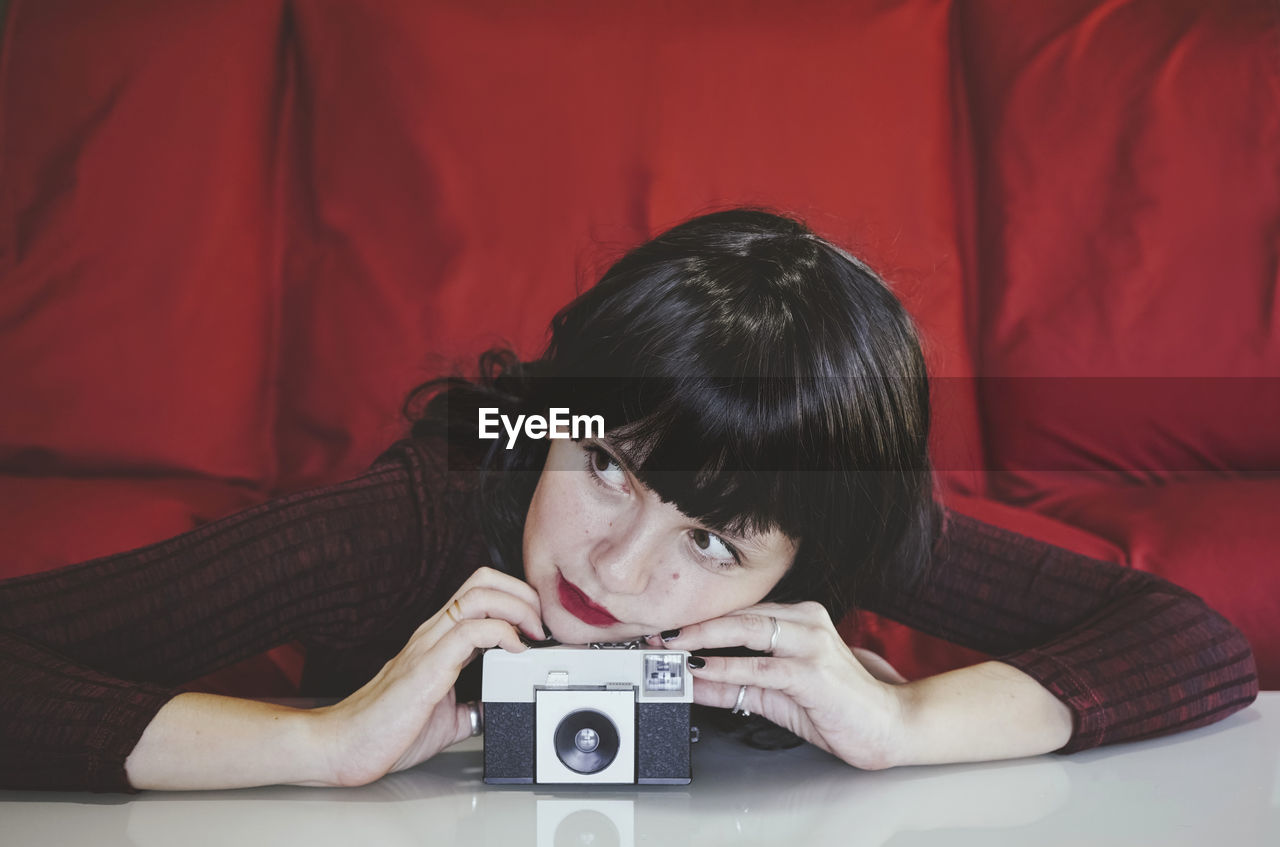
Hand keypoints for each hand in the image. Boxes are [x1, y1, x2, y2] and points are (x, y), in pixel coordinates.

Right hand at [310, 567, 544, 786]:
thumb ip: (471, 706)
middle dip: (522, 592)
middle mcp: (433, 633)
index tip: (537, 626)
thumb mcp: (446, 716)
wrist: (346, 748)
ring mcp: (428, 646)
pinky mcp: (426, 667)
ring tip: (532, 633)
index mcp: (439, 640)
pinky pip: (469, 631)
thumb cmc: (387, 731)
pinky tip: (514, 650)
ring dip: (517, 607)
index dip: (517, 597)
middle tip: (541, 624)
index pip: (481, 591)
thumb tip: (496, 709)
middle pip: (483, 580)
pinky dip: (501, 632)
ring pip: (478, 595)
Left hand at [659, 602, 909, 769]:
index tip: (661, 631)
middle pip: (736, 614)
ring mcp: (812, 642)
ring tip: (668, 647)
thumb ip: (732, 684)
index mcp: (797, 617)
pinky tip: (701, 670)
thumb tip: (688, 682)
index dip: (696, 620)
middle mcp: (805, 620)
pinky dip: (726, 667)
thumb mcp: (772, 693)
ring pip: (745, 630)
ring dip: (700, 638)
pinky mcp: (814, 671)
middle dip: (690, 624)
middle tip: (654, 634)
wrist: (888, 727)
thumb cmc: (836, 706)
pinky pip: (760, 666)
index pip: (737, 612)